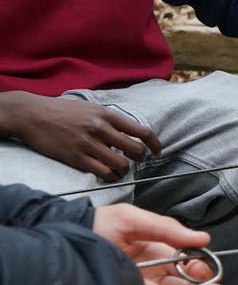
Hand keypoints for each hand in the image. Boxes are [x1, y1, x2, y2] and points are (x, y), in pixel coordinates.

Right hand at [0, 93, 160, 181]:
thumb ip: (111, 120)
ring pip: (121, 165)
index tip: (157, 152)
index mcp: (107, 115)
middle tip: (134, 160)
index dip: (155, 144)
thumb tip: (130, 134)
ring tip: (119, 169)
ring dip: (125, 170)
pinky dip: (110, 176)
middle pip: (135, 151)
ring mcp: (88, 144)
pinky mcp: (76, 158)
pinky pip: (103, 173)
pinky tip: (108, 174)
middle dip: (139, 158)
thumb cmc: (63, 111)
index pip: (142, 131)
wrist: (32, 114)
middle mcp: (101, 129)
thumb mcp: (91, 107)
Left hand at [94, 204, 223, 284]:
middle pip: (185, 284)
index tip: (206, 271)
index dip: (199, 267)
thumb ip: (166, 228)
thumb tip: (203, 238)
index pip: (185, 263)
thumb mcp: (130, 219)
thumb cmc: (94, 228)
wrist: (63, 249)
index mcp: (156, 252)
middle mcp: (152, 274)